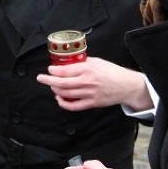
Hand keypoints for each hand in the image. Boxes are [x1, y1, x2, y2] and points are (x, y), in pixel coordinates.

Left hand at [36, 57, 151, 111]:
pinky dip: (63, 103)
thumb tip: (70, 62)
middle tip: (41, 78)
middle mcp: (87, 82)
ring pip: (65, 94)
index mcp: (88, 69)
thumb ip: (83, 62)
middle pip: (62, 83)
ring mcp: (89, 94)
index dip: (54, 71)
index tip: (49, 69)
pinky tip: (60, 98)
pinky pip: (73, 106)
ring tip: (52, 87)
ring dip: (55, 90)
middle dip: (48, 81)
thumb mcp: (98, 61)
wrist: (126, 86)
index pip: (65, 71)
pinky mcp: (91, 103)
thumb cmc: (112, 72)